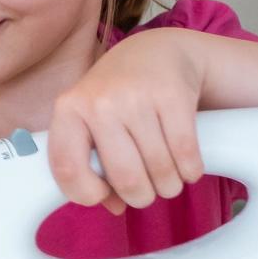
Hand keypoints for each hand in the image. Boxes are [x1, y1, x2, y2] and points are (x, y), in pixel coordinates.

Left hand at [46, 29, 207, 213]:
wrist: (157, 52)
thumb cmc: (118, 96)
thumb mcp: (92, 121)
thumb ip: (93, 164)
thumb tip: (114, 206)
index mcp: (69, 109)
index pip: (67, 168)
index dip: (86, 194)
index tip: (104, 195)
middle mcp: (101, 101)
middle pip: (125, 177)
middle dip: (141, 196)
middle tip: (147, 192)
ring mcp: (137, 97)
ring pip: (160, 170)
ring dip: (169, 185)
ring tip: (168, 178)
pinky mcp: (174, 96)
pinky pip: (186, 154)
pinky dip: (190, 171)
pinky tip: (187, 167)